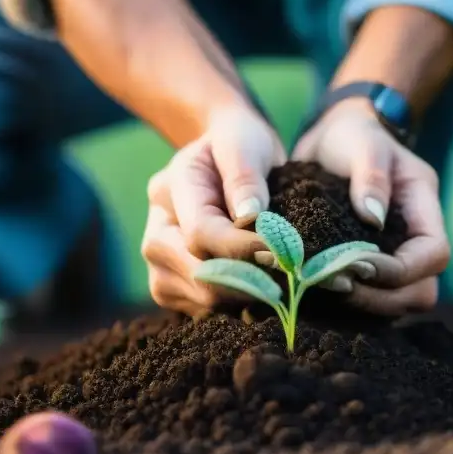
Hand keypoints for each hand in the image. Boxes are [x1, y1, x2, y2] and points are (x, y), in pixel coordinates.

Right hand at [140, 106, 285, 314]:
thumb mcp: (244, 143)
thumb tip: (250, 215)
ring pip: (206, 301)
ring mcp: (160, 267)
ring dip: (253, 296)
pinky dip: (245, 305)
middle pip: (201, 275)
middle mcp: (155, 234)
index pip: (201, 233)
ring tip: (290, 281)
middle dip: (253, 279)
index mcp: (168, 191)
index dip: (243, 247)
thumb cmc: (238, 145)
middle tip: (297, 276)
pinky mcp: (175, 291)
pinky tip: (273, 288)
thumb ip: (244, 174)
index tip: (283, 250)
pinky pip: (210, 311)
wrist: (224, 158)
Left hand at [292, 99, 449, 315]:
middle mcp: (416, 239)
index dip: (400, 269)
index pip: (434, 254)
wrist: (334, 141)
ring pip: (397, 304)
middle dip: (379, 297)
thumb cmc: (352, 136)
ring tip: (320, 290)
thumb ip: (371, 175)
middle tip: (331, 285)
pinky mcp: (372, 271)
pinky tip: (316, 293)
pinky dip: (348, 305)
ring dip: (363, 306)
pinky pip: (372, 302)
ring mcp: (397, 259)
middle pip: (421, 291)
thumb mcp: (363, 143)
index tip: (356, 264)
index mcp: (425, 208)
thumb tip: (373, 218)